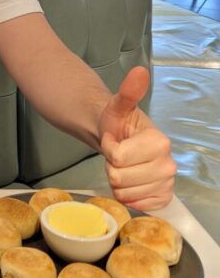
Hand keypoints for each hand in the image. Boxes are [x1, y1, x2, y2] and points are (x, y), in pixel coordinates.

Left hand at [98, 66, 175, 210]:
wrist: (120, 138)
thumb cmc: (118, 124)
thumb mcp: (118, 105)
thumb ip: (128, 91)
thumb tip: (139, 72)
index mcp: (160, 142)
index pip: (118, 158)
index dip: (109, 149)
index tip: (114, 141)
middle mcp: (169, 165)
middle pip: (120, 178)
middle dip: (112, 167)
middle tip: (118, 156)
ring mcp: (167, 183)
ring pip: (125, 194)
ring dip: (118, 181)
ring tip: (123, 166)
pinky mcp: (162, 197)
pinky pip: (138, 205)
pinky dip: (129, 196)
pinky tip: (131, 181)